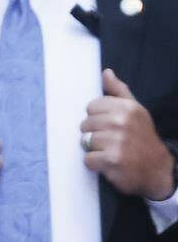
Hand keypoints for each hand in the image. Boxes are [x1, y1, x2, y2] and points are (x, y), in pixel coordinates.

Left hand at [82, 68, 174, 199]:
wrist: (157, 169)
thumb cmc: (142, 137)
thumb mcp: (135, 111)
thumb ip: (119, 91)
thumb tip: (106, 73)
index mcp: (127, 107)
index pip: (91, 107)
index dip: (97, 117)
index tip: (109, 125)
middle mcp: (122, 121)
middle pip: (85, 124)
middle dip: (94, 134)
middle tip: (110, 140)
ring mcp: (117, 141)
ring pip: (84, 141)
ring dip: (94, 149)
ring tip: (109, 151)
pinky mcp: (112, 159)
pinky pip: (88, 159)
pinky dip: (95, 164)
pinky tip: (108, 163)